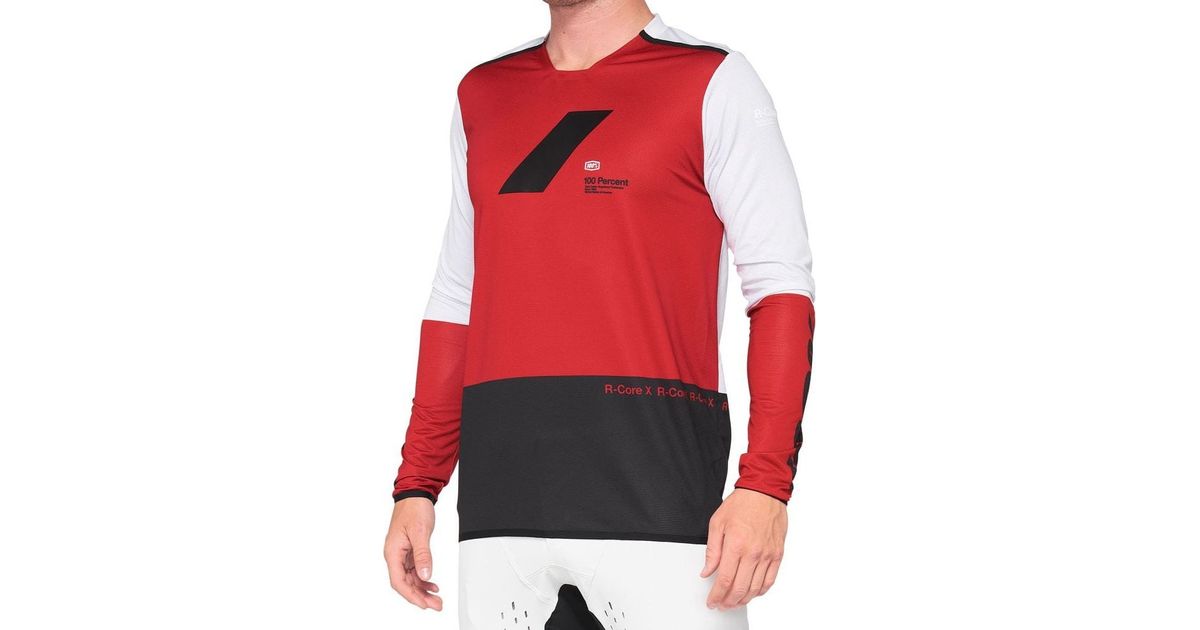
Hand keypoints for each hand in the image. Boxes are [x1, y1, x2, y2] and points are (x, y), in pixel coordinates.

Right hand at [384, 497, 441, 610]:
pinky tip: (432, 585)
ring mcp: (401, 554)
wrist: (415, 494)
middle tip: (436, 605)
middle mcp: (394, 555)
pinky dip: (423, 579)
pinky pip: (414, 570)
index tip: (425, 604)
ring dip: (422, 590)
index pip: (399, 581)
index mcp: (392, 552)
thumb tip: (425, 575)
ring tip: (436, 599)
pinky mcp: (408, 551)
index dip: (411, 596)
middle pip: (405, 583)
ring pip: (410, 578)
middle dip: (419, 597)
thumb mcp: (420, 532)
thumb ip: (423, 555)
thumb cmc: (414, 509)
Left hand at [701, 488, 787, 609]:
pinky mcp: (777, 554)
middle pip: (740, 588)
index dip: (717, 596)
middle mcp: (753, 552)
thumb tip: (707, 570)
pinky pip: (770, 580)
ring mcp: (767, 555)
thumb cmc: (741, 504)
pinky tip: (752, 593)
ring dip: (744, 600)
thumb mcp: (717, 523)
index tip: (712, 601)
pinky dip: (760, 591)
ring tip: (734, 602)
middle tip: (721, 604)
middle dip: (728, 602)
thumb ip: (712, 551)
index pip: (724, 580)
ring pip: (756, 588)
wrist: (764, 491)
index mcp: (736, 544)